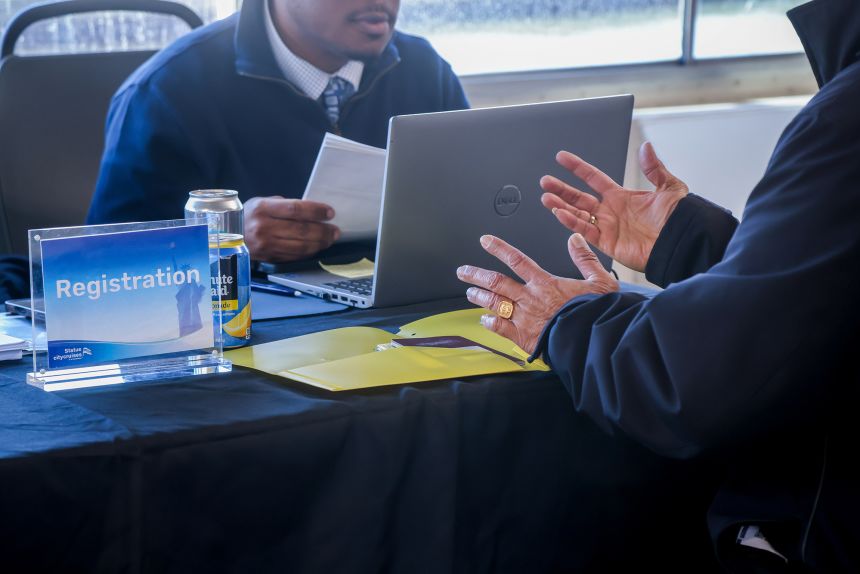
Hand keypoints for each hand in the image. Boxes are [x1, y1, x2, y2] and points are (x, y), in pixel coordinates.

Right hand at [243, 196, 339, 261]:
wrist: (229, 236)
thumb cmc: (250, 216)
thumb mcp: (262, 203)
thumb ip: (285, 205)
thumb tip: (312, 211)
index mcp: (262, 209)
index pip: (295, 209)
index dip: (315, 211)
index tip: (330, 212)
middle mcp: (263, 228)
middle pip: (301, 230)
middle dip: (323, 230)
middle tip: (335, 230)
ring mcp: (266, 245)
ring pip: (300, 245)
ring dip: (320, 243)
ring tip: (330, 238)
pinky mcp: (269, 258)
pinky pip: (295, 255)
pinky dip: (309, 252)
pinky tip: (317, 247)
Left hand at [456, 233, 617, 354]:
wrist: (592, 339)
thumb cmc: (597, 312)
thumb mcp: (600, 280)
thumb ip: (585, 259)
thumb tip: (575, 238)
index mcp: (545, 283)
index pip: (517, 260)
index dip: (498, 248)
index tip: (485, 241)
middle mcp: (530, 298)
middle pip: (496, 282)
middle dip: (476, 275)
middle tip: (463, 271)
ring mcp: (524, 318)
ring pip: (494, 303)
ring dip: (479, 297)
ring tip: (469, 293)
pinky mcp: (523, 337)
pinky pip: (500, 328)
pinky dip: (489, 323)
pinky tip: (483, 321)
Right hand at [540, 142, 687, 271]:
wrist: (681, 243)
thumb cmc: (679, 219)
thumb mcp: (669, 187)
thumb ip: (654, 168)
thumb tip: (646, 147)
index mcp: (622, 196)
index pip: (593, 178)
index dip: (577, 167)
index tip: (562, 158)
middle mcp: (611, 211)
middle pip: (578, 197)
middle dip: (561, 189)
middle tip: (545, 181)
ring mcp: (607, 227)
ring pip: (576, 214)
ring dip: (560, 206)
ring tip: (546, 198)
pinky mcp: (606, 243)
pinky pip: (584, 231)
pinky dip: (571, 222)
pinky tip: (560, 213)